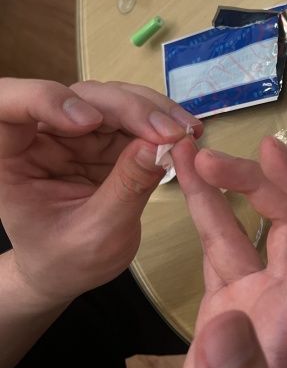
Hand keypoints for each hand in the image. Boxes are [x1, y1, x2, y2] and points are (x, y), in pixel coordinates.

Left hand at [0, 78, 202, 303]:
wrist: (73, 270)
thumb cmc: (67, 259)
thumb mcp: (98, 233)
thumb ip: (127, 188)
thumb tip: (160, 144)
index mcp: (12, 159)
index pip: (8, 108)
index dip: (45, 100)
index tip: (89, 122)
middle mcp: (42, 135)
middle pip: (82, 97)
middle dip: (129, 109)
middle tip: (171, 133)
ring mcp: (78, 132)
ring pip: (114, 99)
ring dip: (154, 110)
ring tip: (187, 132)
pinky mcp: (107, 137)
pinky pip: (136, 116)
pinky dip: (164, 121)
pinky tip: (188, 132)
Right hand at [172, 137, 286, 367]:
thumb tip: (228, 323)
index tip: (272, 152)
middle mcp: (286, 294)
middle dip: (257, 182)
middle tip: (210, 156)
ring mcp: (258, 295)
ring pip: (251, 227)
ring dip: (227, 188)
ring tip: (191, 155)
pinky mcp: (229, 300)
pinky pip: (221, 245)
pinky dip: (206, 213)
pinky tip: (187, 185)